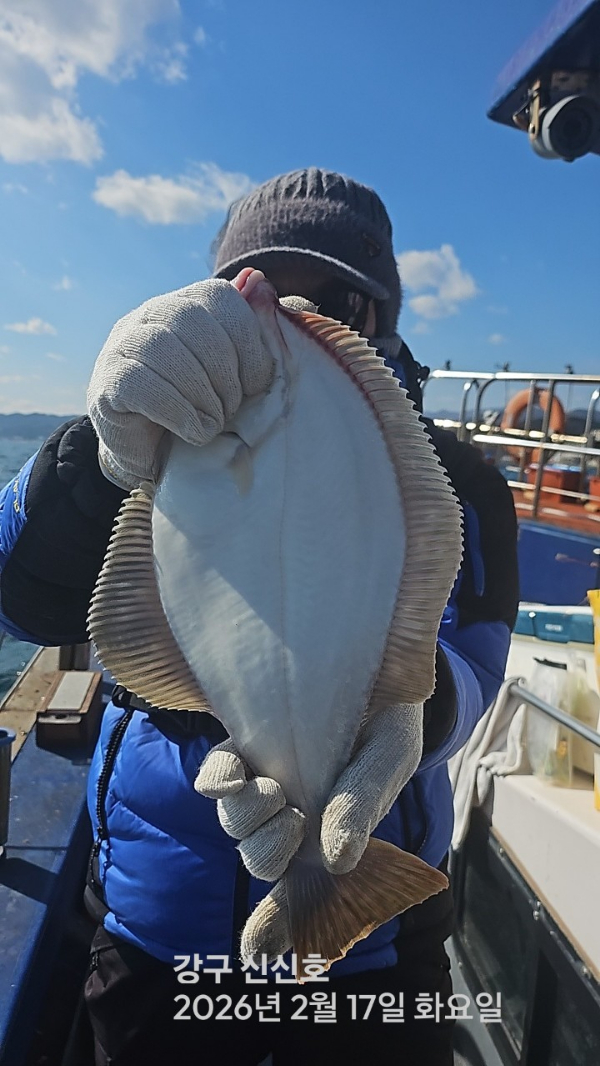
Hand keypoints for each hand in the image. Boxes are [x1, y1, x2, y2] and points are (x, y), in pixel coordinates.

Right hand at [87, 274, 273, 489]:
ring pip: (163, 348)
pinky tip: (194, 432)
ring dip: (202, 394)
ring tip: (214, 423)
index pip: (220, 296)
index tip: (254, 384)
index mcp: (187, 303)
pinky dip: (178, 411)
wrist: (153, 454)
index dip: (247, 341)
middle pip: (192, 319)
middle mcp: (150, 314)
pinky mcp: (107, 382)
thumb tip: (257, 280)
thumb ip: (247, 332)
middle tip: (232, 408)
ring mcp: (122, 345)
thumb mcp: (235, 373)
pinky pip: (141, 384)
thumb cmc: (201, 408)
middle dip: (223, 370)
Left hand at [194, 704, 423, 957]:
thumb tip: (336, 860)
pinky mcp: (243, 746)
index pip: (299, 893)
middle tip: (294, 821)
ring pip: (236, 825)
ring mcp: (264, 784)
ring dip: (247, 818)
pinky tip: (232, 776)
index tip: (260, 954)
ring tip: (276, 790)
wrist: (373, 667)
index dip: (277, 925)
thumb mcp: (387, 762)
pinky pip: (217, 775)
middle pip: (260, 857)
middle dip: (268, 850)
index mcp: (329, 837)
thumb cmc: (387, 725)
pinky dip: (219, 781)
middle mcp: (291, 818)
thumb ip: (362, 808)